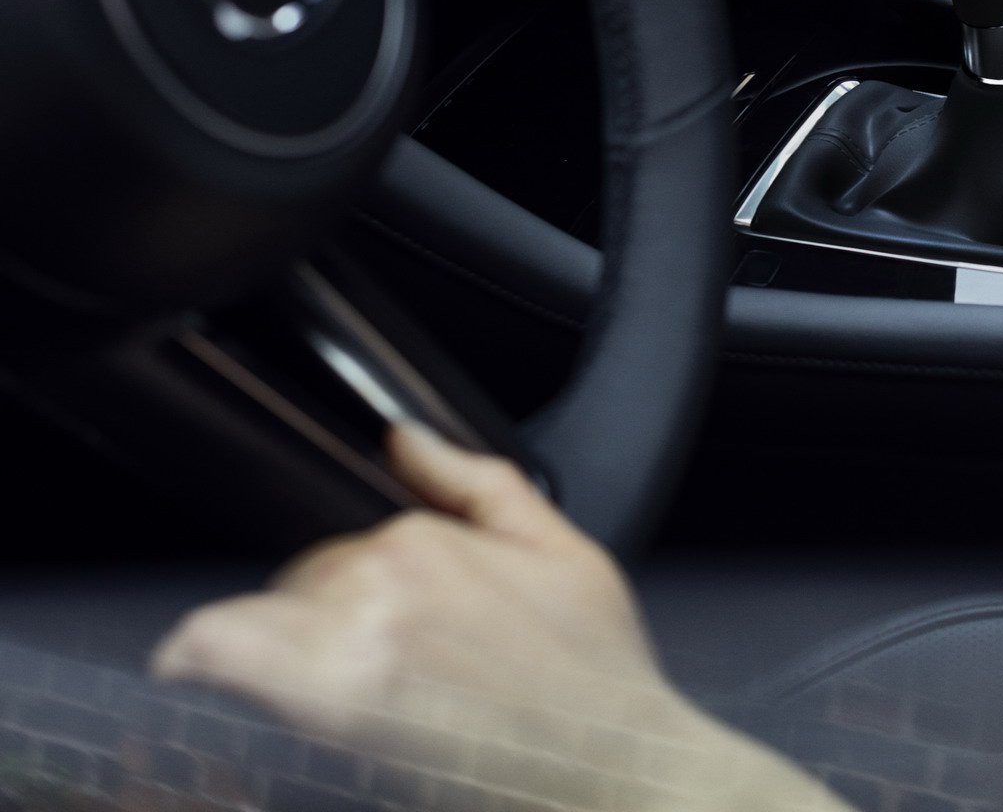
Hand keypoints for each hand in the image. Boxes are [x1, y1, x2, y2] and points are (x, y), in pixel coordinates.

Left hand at [153, 426, 839, 810]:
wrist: (614, 765)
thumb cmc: (597, 676)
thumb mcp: (564, 551)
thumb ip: (478, 482)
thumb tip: (406, 436)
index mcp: (430, 540)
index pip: (349, 545)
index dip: (365, 584)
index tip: (382, 622)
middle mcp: (386, 578)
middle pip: (307, 580)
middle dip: (332, 613)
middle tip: (392, 666)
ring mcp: (354, 638)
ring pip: (269, 614)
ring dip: (289, 643)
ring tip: (349, 689)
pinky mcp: (332, 700)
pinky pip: (221, 648)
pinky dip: (200, 651)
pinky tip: (189, 663)